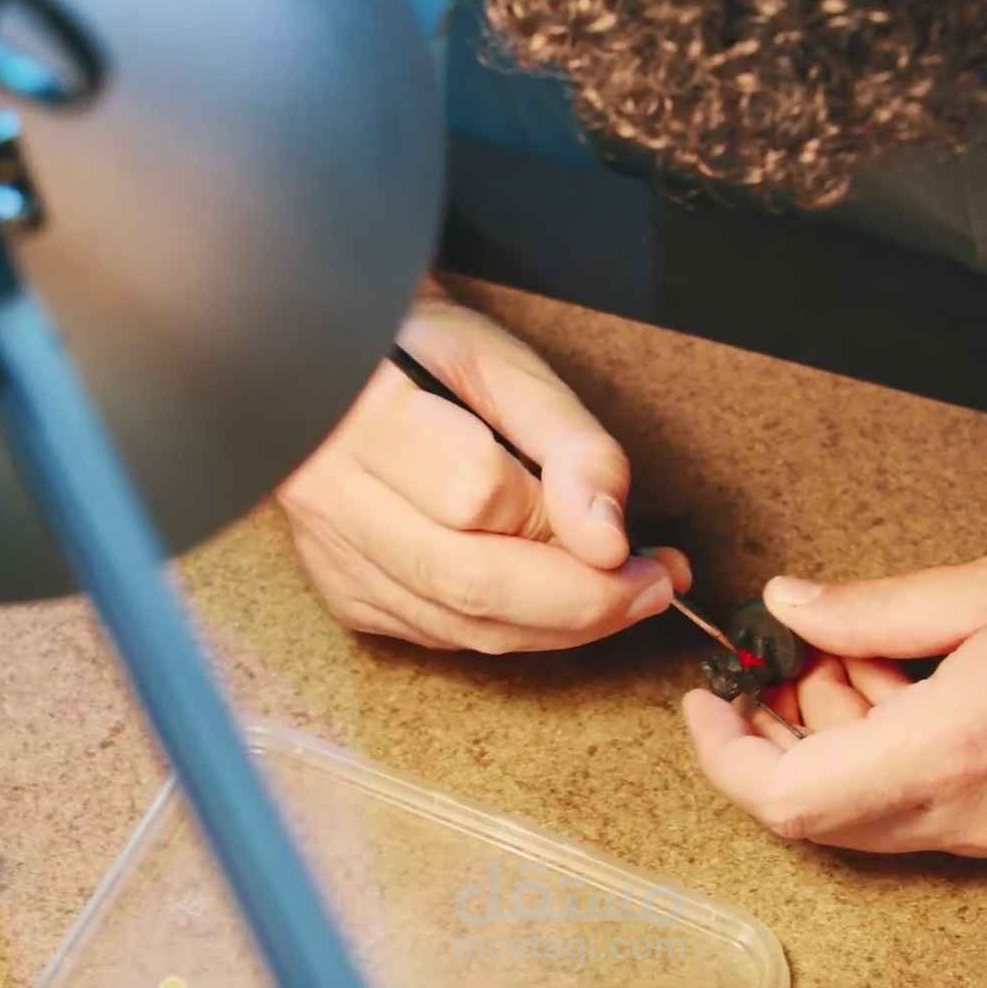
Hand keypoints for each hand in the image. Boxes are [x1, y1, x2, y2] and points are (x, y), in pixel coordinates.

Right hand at [278, 285, 686, 652]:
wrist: (343, 367)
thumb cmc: (430, 353)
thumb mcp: (507, 367)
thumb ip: (569, 446)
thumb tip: (607, 542)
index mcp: (365, 416)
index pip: (477, 497)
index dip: (565, 528)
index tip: (644, 546)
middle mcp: (333, 495)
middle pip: (468, 583)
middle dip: (581, 602)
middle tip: (654, 587)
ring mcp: (333, 554)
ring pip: (458, 625)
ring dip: (556, 626)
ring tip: (622, 595)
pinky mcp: (346, 594)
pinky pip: (442, 634)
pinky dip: (511, 628)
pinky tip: (551, 600)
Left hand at [684, 538, 986, 864]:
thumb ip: (870, 610)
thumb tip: (788, 606)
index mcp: (953, 752)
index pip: (789, 799)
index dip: (727, 755)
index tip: (707, 702)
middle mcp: (979, 818)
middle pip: (825, 816)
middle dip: (784, 740)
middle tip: (793, 660)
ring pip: (880, 818)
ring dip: (846, 745)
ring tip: (869, 655)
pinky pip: (937, 817)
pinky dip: (901, 760)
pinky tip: (925, 686)